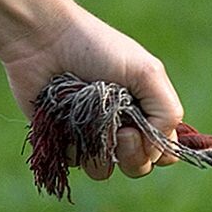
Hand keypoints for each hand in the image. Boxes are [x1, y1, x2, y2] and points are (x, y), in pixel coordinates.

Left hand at [0, 9, 182, 179]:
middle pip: (141, 166)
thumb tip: (156, 152)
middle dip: (134, 154)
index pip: (165, 149)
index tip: (145, 130)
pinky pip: (75, 162)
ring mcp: (92, 136)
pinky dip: (74, 145)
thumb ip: (167, 113)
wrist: (43, 41)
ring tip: (92, 124)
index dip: (159, 149)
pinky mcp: (64, 139)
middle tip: (123, 131)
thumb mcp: (148, 73)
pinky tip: (68, 121)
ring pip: (106, 170)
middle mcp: (122, 126)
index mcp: (146, 111)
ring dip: (103, 153)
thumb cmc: (96, 49)